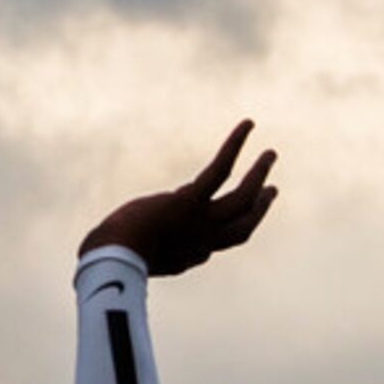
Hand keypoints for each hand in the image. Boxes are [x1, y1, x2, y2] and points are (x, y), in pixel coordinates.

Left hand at [79, 119, 279, 277]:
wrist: (116, 255)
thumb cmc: (111, 255)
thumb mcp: (126, 256)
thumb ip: (133, 246)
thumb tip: (122, 239)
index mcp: (187, 258)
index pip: (214, 245)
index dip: (218, 233)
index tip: (217, 221)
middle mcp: (204, 242)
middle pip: (243, 226)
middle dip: (259, 208)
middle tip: (272, 189)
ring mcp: (201, 221)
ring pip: (242, 197)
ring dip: (259, 173)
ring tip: (271, 154)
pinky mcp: (192, 199)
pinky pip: (221, 169)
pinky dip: (235, 144)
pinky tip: (247, 125)